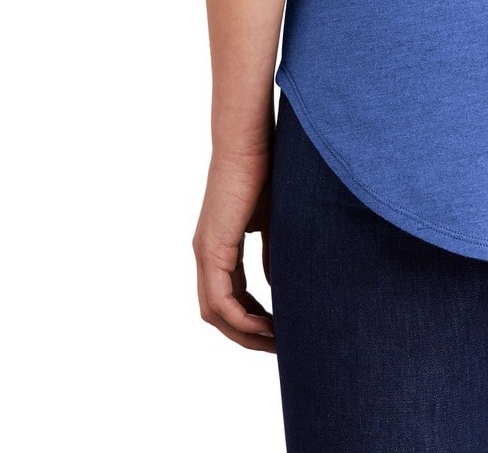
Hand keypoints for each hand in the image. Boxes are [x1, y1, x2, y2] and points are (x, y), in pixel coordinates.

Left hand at [194, 144, 275, 350]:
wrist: (249, 142)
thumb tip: (277, 287)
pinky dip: (242, 318)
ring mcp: (205, 252)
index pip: (230, 297)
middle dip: (248, 335)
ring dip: (245, 333)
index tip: (281, 329)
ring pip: (216, 313)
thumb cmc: (264, 171)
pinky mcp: (211, 248)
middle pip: (218, 313)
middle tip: (280, 346)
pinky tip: (267, 324)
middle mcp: (206, 254)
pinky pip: (220, 300)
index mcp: (219, 247)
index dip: (254, 318)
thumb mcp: (273, 222)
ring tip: (277, 341)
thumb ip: (272, 255)